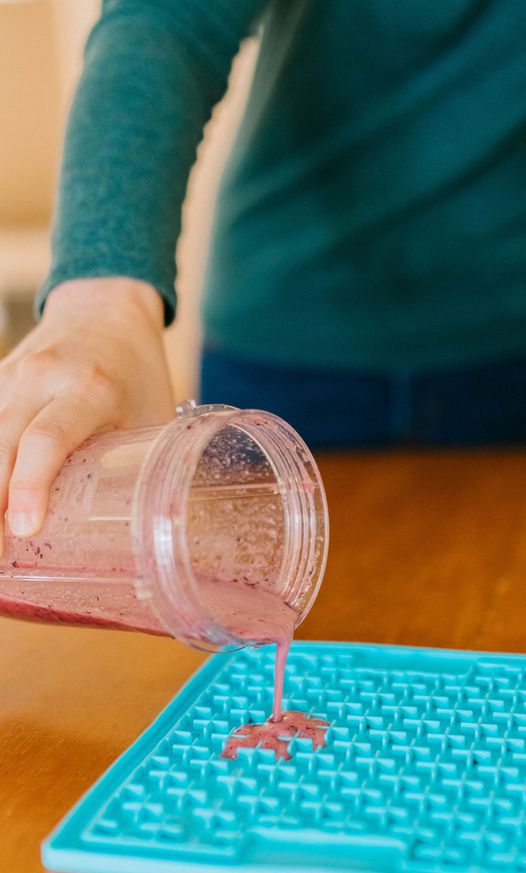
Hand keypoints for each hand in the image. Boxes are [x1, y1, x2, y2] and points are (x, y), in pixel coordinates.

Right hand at [0, 277, 174, 547]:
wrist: (103, 307)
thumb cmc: (136, 372)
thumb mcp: (153, 415)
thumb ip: (145, 466)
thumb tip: (157, 534)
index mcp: (91, 387)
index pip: (49, 438)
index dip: (32, 485)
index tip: (25, 529)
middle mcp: (41, 378)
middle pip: (2, 443)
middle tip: (2, 558)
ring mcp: (9, 376)